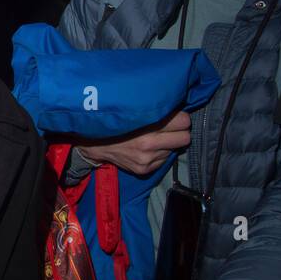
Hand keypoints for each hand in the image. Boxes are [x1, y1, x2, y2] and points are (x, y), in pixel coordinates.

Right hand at [76, 109, 190, 176]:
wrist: (95, 145)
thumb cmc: (117, 123)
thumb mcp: (135, 112)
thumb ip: (156, 110)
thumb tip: (178, 110)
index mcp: (147, 126)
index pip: (184, 121)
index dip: (180, 118)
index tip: (174, 117)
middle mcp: (149, 144)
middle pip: (185, 138)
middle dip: (179, 132)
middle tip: (170, 129)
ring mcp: (147, 159)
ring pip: (174, 150)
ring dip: (167, 144)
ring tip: (153, 138)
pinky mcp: (145, 170)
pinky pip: (164, 160)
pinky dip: (158, 154)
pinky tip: (147, 149)